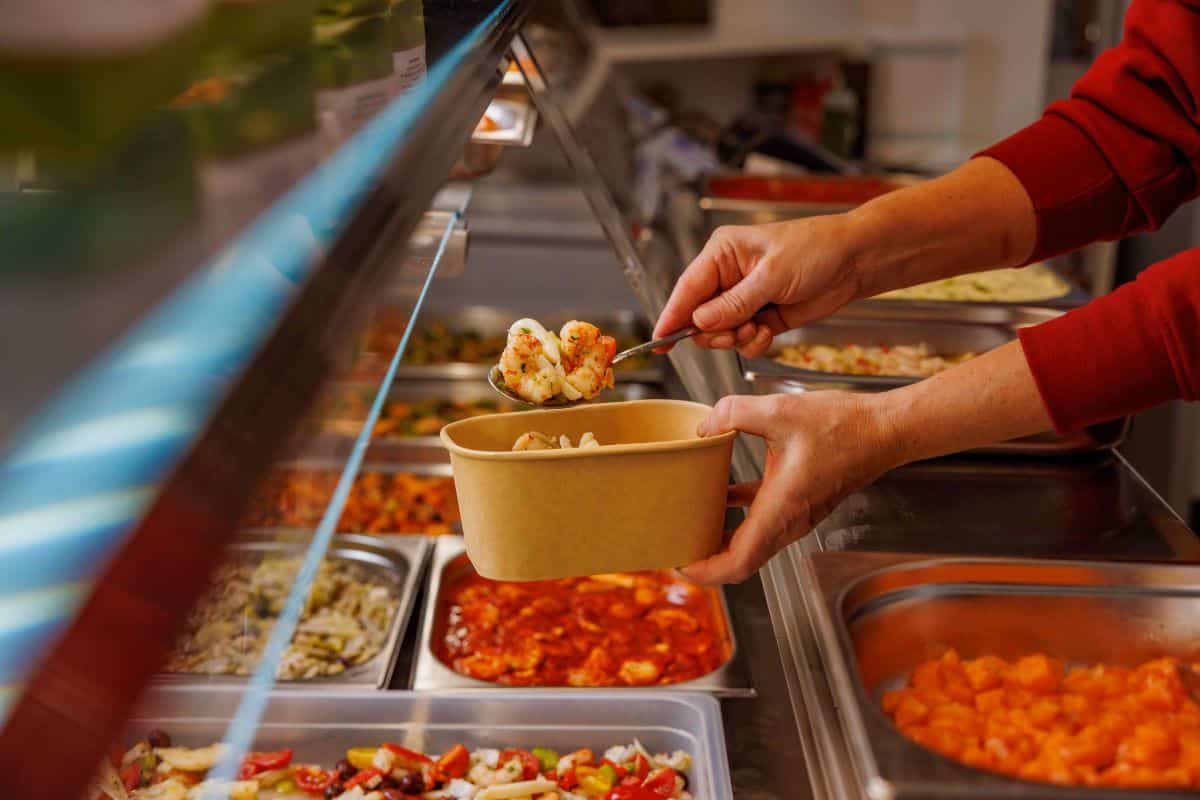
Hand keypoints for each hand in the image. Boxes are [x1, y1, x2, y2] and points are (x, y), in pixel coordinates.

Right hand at [653, 216, 861, 357]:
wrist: (853, 261)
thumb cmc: (815, 250)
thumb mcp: (772, 275)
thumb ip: (734, 303)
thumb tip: (700, 321)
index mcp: (722, 254)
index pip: (687, 289)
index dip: (672, 316)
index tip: (658, 341)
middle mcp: (728, 277)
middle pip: (699, 317)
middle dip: (715, 332)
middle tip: (736, 332)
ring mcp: (744, 299)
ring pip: (720, 333)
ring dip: (736, 339)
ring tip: (758, 328)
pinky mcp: (761, 317)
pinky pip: (742, 341)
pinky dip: (752, 344)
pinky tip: (768, 332)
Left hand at [682, 391, 899, 583]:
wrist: (886, 430)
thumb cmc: (845, 426)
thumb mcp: (781, 410)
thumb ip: (735, 412)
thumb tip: (705, 424)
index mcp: (782, 509)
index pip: (739, 563)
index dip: (706, 571)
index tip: (681, 563)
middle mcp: (790, 521)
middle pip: (742, 560)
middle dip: (707, 561)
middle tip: (677, 546)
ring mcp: (798, 514)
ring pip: (753, 542)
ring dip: (723, 540)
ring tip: (693, 525)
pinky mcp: (802, 501)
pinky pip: (764, 518)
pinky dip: (740, 514)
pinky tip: (724, 492)